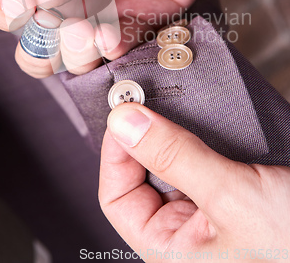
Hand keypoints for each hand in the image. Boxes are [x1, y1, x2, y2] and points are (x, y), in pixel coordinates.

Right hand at [0, 0, 231, 77]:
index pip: (7, 2)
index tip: (28, 1)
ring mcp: (105, 8)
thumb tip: (45, 0)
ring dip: (77, 53)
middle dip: (42, 47)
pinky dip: (113, 52)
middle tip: (63, 25)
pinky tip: (113, 38)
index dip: (9, 11)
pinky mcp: (142, 17)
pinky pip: (121, 48)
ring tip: (90, 31)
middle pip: (38, 41)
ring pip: (77, 54)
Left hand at [99, 104, 289, 260]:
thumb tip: (124, 122)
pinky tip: (197, 116)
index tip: (123, 114)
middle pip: (143, 175)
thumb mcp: (230, 195)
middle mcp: (185, 232)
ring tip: (169, 104)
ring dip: (170, 131)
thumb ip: (174, 157)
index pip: (119, 198)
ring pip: (172, 161)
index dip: (115, 153)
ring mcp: (209, 209)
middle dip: (144, 136)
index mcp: (171, 250)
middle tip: (145, 99)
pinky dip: (196, 133)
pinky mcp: (230, 190)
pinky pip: (200, 157)